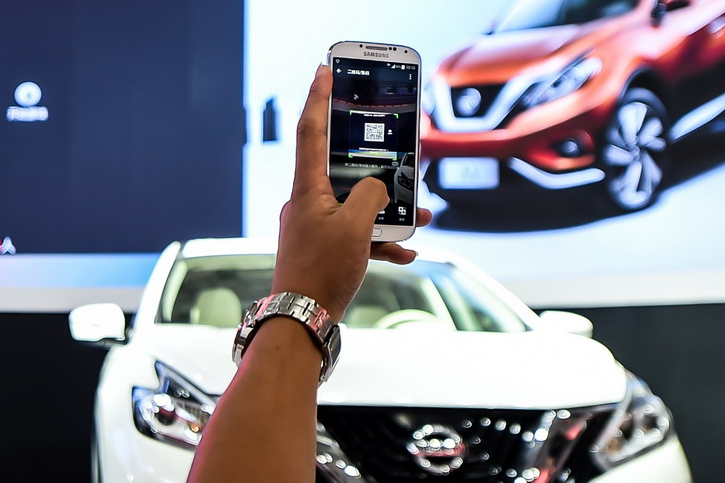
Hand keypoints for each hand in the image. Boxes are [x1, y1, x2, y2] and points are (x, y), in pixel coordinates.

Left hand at [272, 65, 431, 319]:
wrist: (302, 320)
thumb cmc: (321, 273)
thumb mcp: (355, 228)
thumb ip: (371, 197)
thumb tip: (376, 189)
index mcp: (307, 189)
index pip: (310, 131)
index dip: (318, 97)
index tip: (324, 69)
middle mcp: (307, 202)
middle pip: (342, 169)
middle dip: (376, 163)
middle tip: (397, 148)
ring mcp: (314, 226)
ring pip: (356, 204)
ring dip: (389, 208)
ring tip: (422, 214)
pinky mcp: (323, 249)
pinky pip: (356, 234)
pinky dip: (380, 240)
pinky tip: (407, 252)